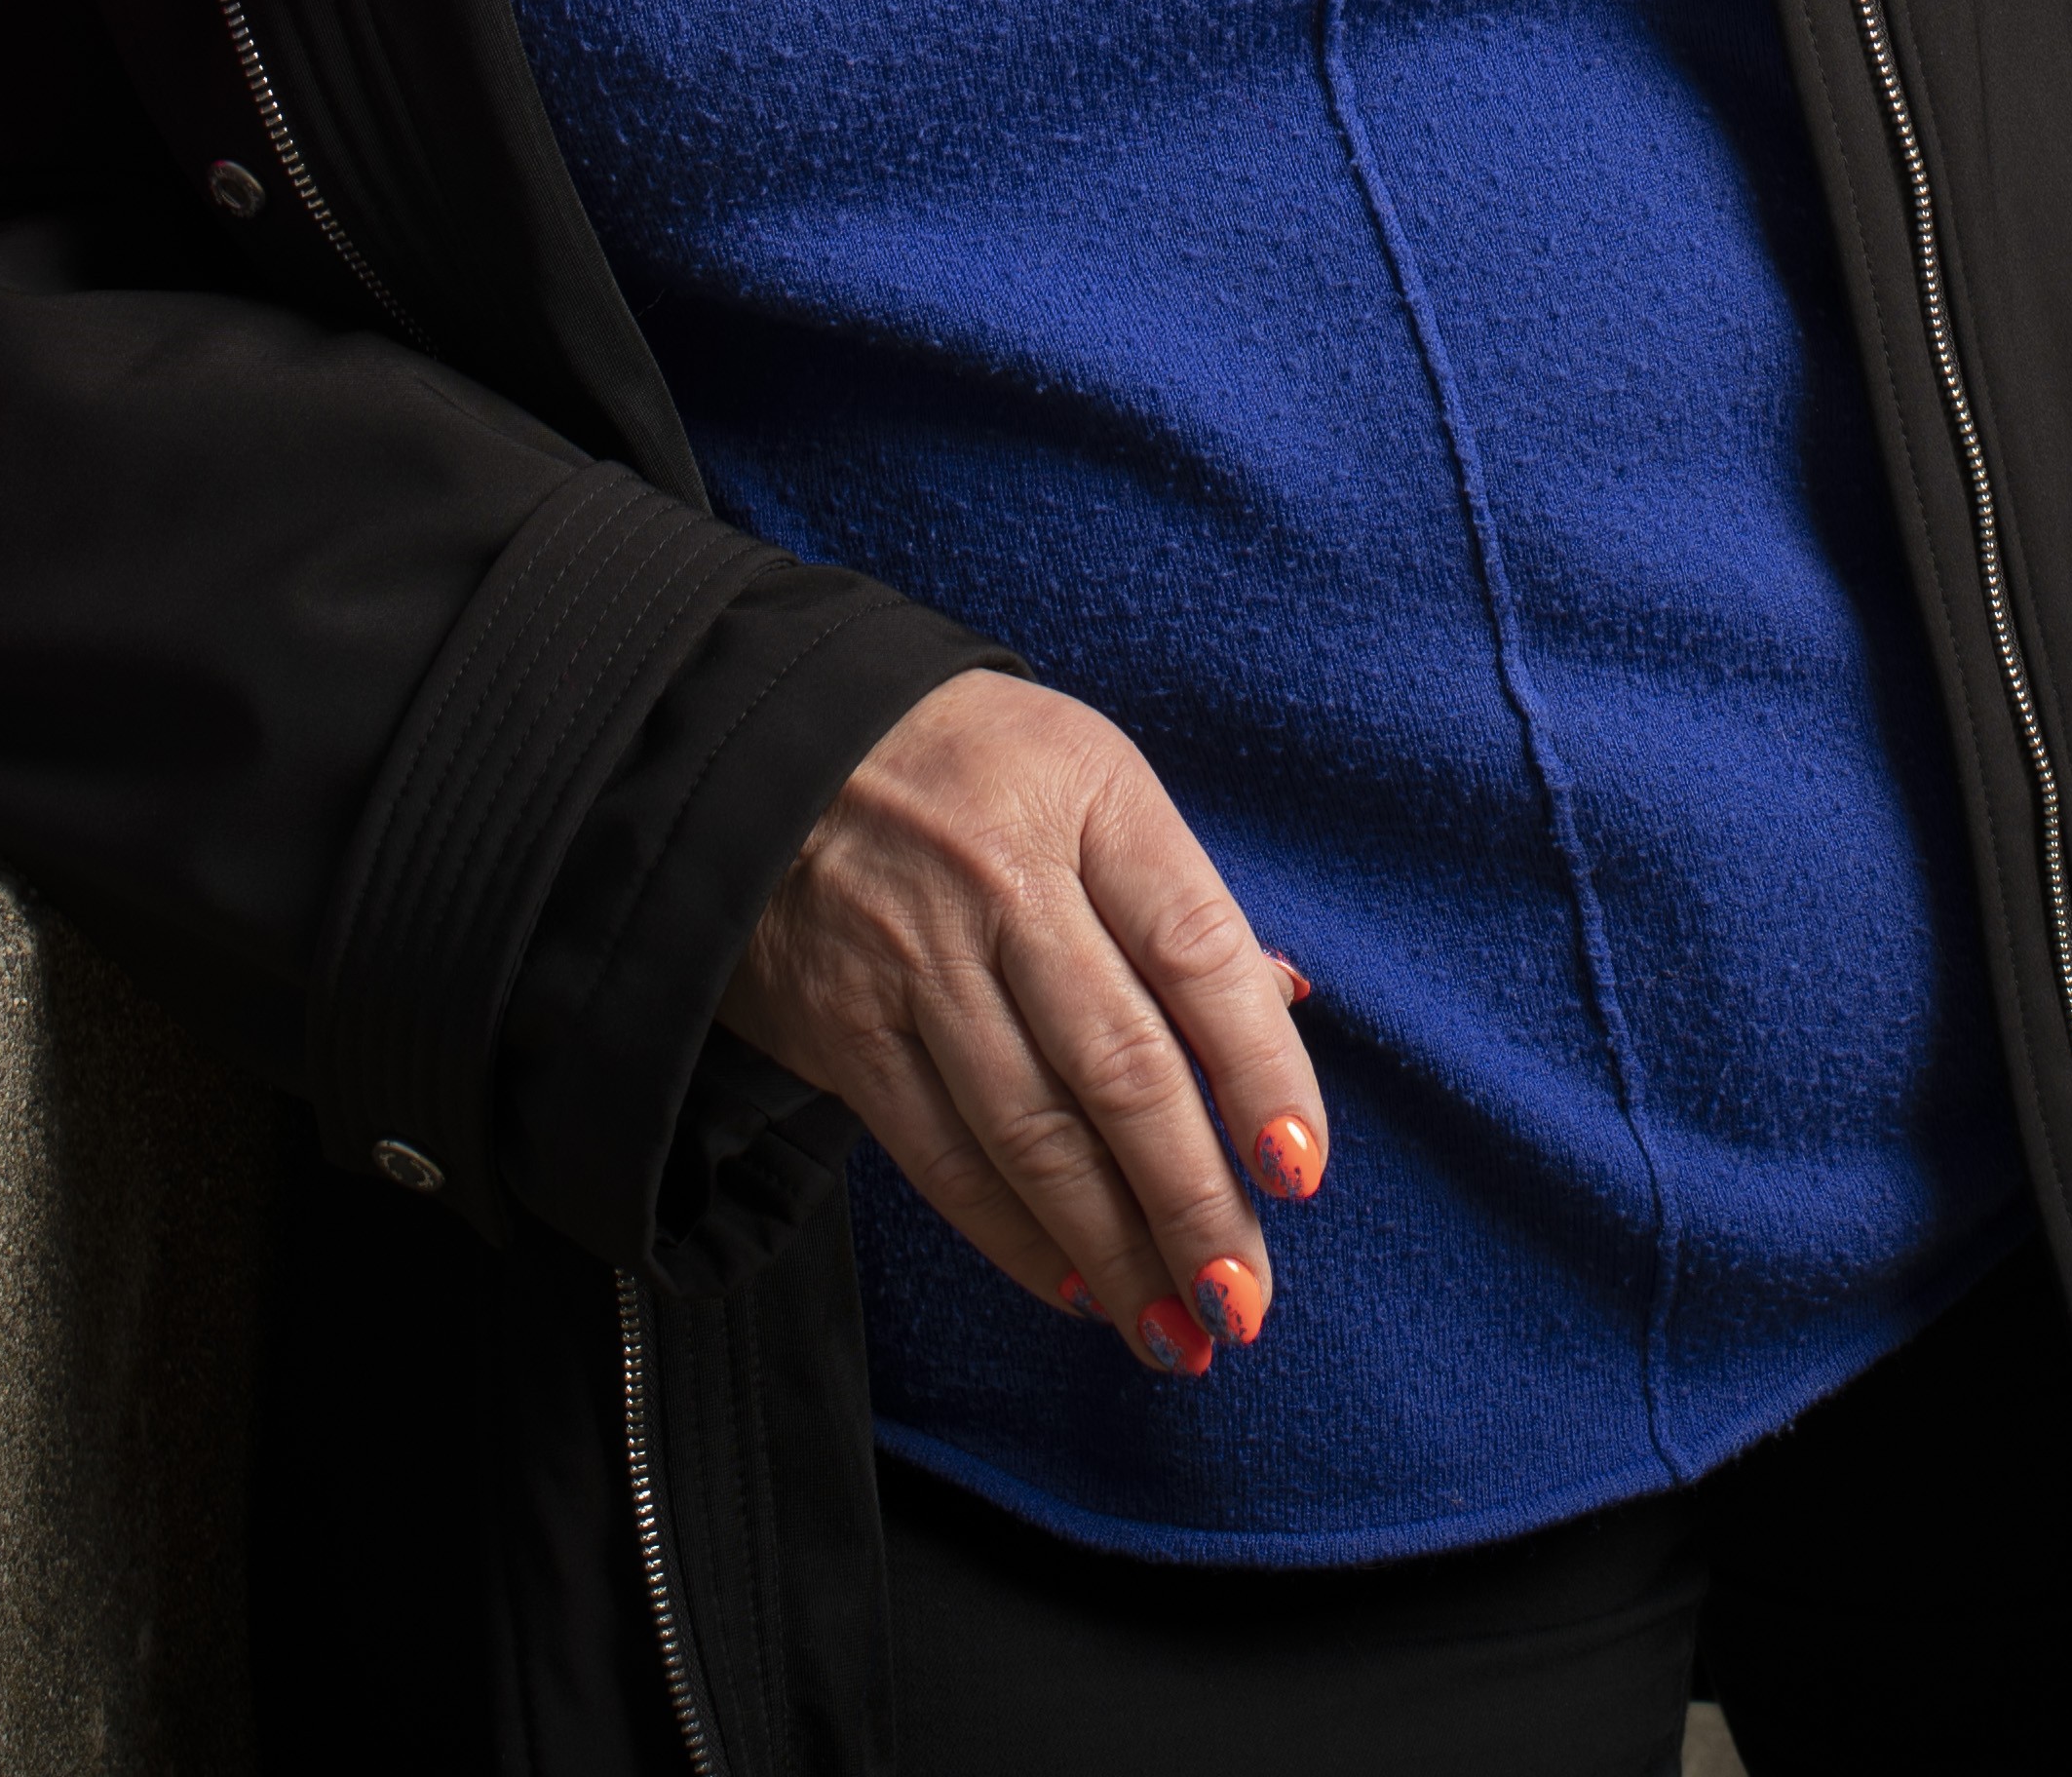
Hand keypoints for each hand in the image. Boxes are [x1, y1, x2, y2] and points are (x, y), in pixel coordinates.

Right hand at [720, 669, 1326, 1373]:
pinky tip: (1075, 1289)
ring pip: (1032, 1134)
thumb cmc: (973, 768)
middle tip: (1244, 1299)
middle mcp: (1003, 883)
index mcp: (1089, 801)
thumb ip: (1178, 898)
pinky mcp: (842, 1028)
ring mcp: (914, 961)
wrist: (769, 739)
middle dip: (1193, 1203)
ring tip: (1178, 1331)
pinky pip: (941, 1156)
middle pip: (1120, 1068)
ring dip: (1112, 1252)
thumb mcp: (1089, 777)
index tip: (1301, 1173)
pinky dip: (1013, 1236)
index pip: (1198, 952)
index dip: (1261, 1072)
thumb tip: (1285, 1004)